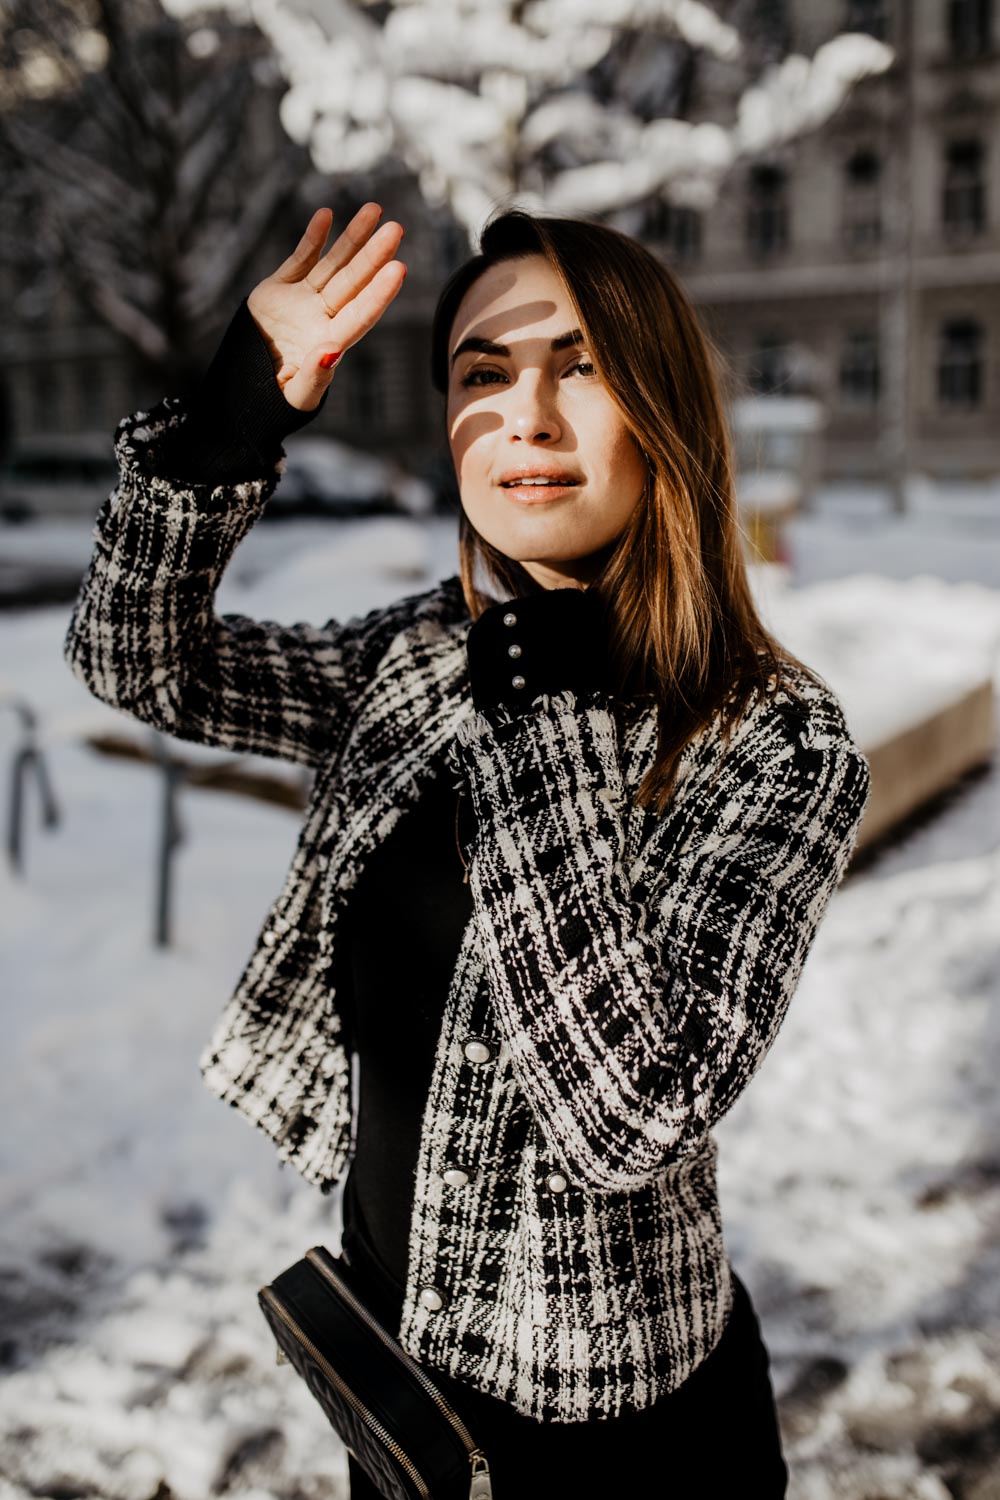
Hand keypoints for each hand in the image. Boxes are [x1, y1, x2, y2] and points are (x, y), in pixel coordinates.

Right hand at [246, 203, 406, 412]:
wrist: (239, 388)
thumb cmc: (272, 402)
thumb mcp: (294, 395)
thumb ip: (315, 376)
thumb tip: (331, 351)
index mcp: (330, 343)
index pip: (361, 314)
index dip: (379, 293)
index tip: (399, 269)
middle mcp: (322, 318)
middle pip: (353, 282)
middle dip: (374, 255)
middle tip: (396, 229)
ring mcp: (303, 301)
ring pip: (333, 264)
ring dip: (352, 238)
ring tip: (374, 210)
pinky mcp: (280, 289)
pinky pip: (300, 259)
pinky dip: (313, 238)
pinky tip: (327, 215)